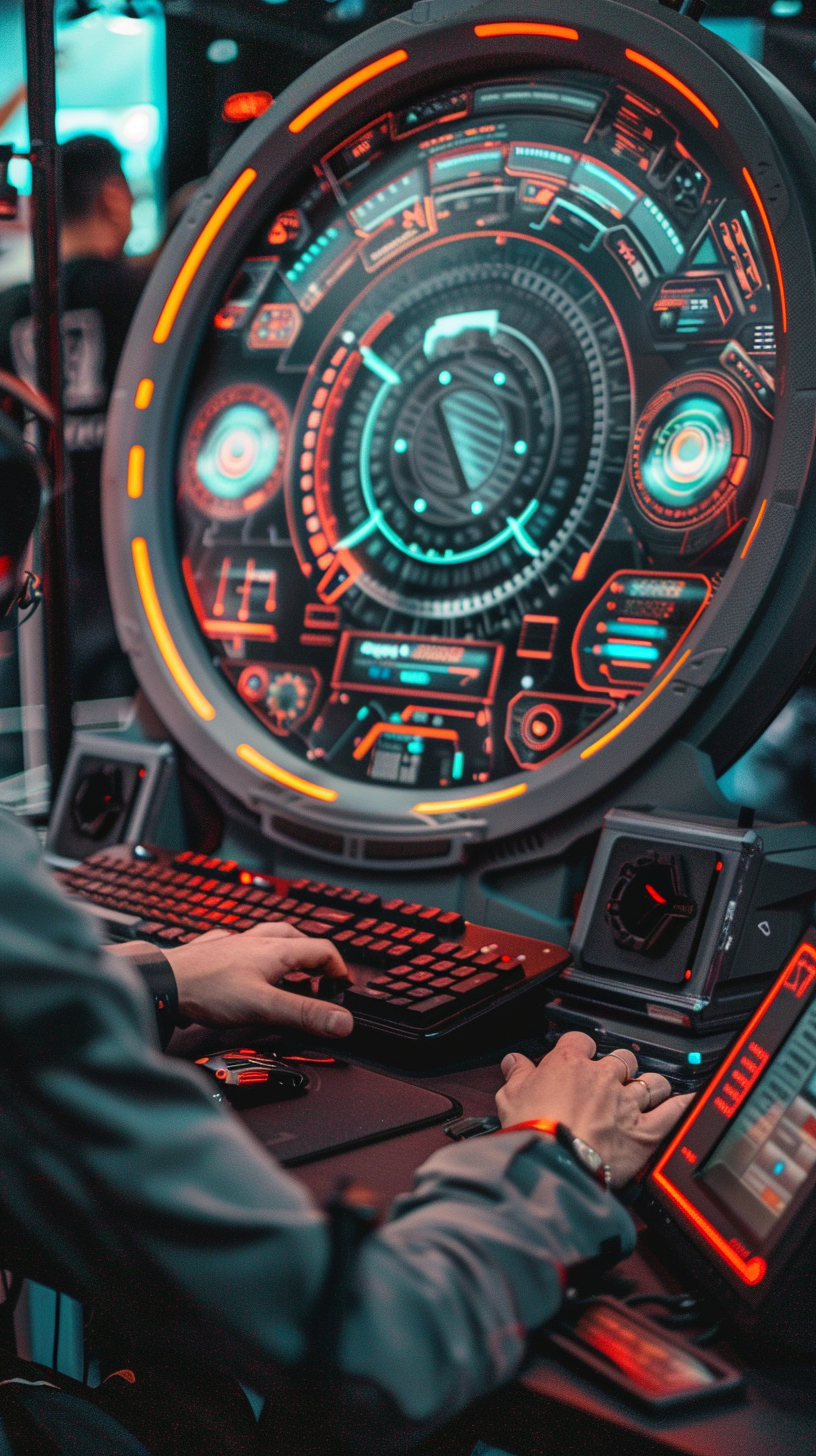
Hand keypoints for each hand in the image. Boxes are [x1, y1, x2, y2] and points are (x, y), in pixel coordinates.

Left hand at [162, 922, 352, 1037]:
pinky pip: (241, 944)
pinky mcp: (214, 951)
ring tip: (288, 970)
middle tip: (319, 979)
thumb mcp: (264, 1007)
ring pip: (269, 938)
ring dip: (285, 951)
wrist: (163, 980)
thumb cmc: (207, 990)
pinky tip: (246, 964)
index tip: (342, 986)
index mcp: (276, 950)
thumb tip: (342, 1021)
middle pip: (297, 940)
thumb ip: (304, 1014)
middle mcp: (257, 941)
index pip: (322, 950)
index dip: (338, 968)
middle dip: (314, 958)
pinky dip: (253, 953)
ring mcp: (234, 944)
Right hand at [496, 1032, 692, 1187]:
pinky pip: (673, 1112)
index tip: (580, 1058)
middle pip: (623, 1059)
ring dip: (651, 1086)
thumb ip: (517, 1074)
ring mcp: (628, 1103)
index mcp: (570, 1064)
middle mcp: (604, 1077)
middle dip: (620, 1067)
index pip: (581, 1041)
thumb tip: (514, 1061)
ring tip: (649, 1092)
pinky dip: (683, 1105)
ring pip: (652, 1082)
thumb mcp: (511, 1097)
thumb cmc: (532, 1130)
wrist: (554, 1162)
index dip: (582, 1049)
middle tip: (614, 1080)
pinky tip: (688, 1101)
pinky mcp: (645, 1131)